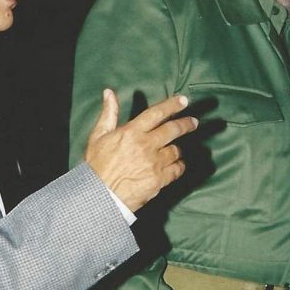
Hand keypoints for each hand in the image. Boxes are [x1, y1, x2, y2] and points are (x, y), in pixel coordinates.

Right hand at [84, 89, 196, 211]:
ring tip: (176, 149)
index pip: (156, 113)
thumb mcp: (98, 137)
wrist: (100, 196)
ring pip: (175, 150)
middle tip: (193, 122)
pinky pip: (176, 170)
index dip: (172, 105)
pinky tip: (177, 165)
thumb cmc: (96, 167)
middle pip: (173, 130)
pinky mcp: (159, 180)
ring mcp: (154, 163)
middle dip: (186, 124)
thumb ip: (108, 114)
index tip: (183, 101)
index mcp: (132, 132)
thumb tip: (109, 93)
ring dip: (177, 149)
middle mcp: (146, 145)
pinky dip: (179, 166)